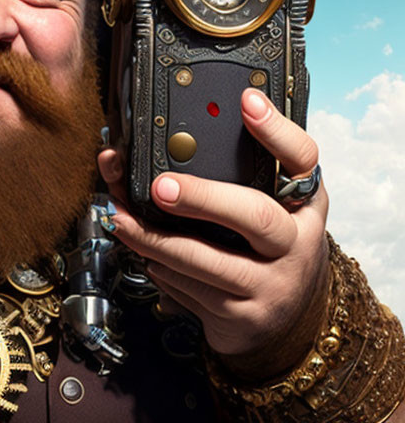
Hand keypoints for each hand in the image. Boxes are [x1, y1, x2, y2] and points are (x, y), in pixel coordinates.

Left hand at [98, 88, 329, 373]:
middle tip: (160, 187)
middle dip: (200, 197)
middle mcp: (296, 241)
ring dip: (154, 238)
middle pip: (254, 215)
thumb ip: (226, 174)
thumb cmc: (262, 247)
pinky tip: (147, 253)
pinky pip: (190, 289)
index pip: (302, 157)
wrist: (284, 323)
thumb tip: (148, 144)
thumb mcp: (263, 205)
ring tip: (120, 219)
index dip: (275, 130)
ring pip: (207, 260)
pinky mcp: (243, 316)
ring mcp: (273, 284)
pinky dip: (160, 267)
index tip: (246, 101)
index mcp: (304, 201)